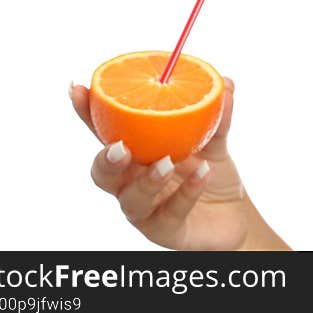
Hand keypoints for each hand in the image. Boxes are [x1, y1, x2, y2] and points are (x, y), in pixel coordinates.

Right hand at [71, 77, 252, 249]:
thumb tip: (226, 82)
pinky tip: (202, 174)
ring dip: (147, 180)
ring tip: (167, 163)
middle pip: (103, 174)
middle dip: (106, 160)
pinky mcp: (166, 231)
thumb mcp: (216, 141)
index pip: (106, 132)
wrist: (234, 215)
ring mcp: (146, 210)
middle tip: (121, 147)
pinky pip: (170, 214)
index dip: (87, 113)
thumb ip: (218, 114)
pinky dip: (186, 192)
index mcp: (137, 154)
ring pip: (131, 200)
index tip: (78, 89)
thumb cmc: (210, 174)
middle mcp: (133, 183)